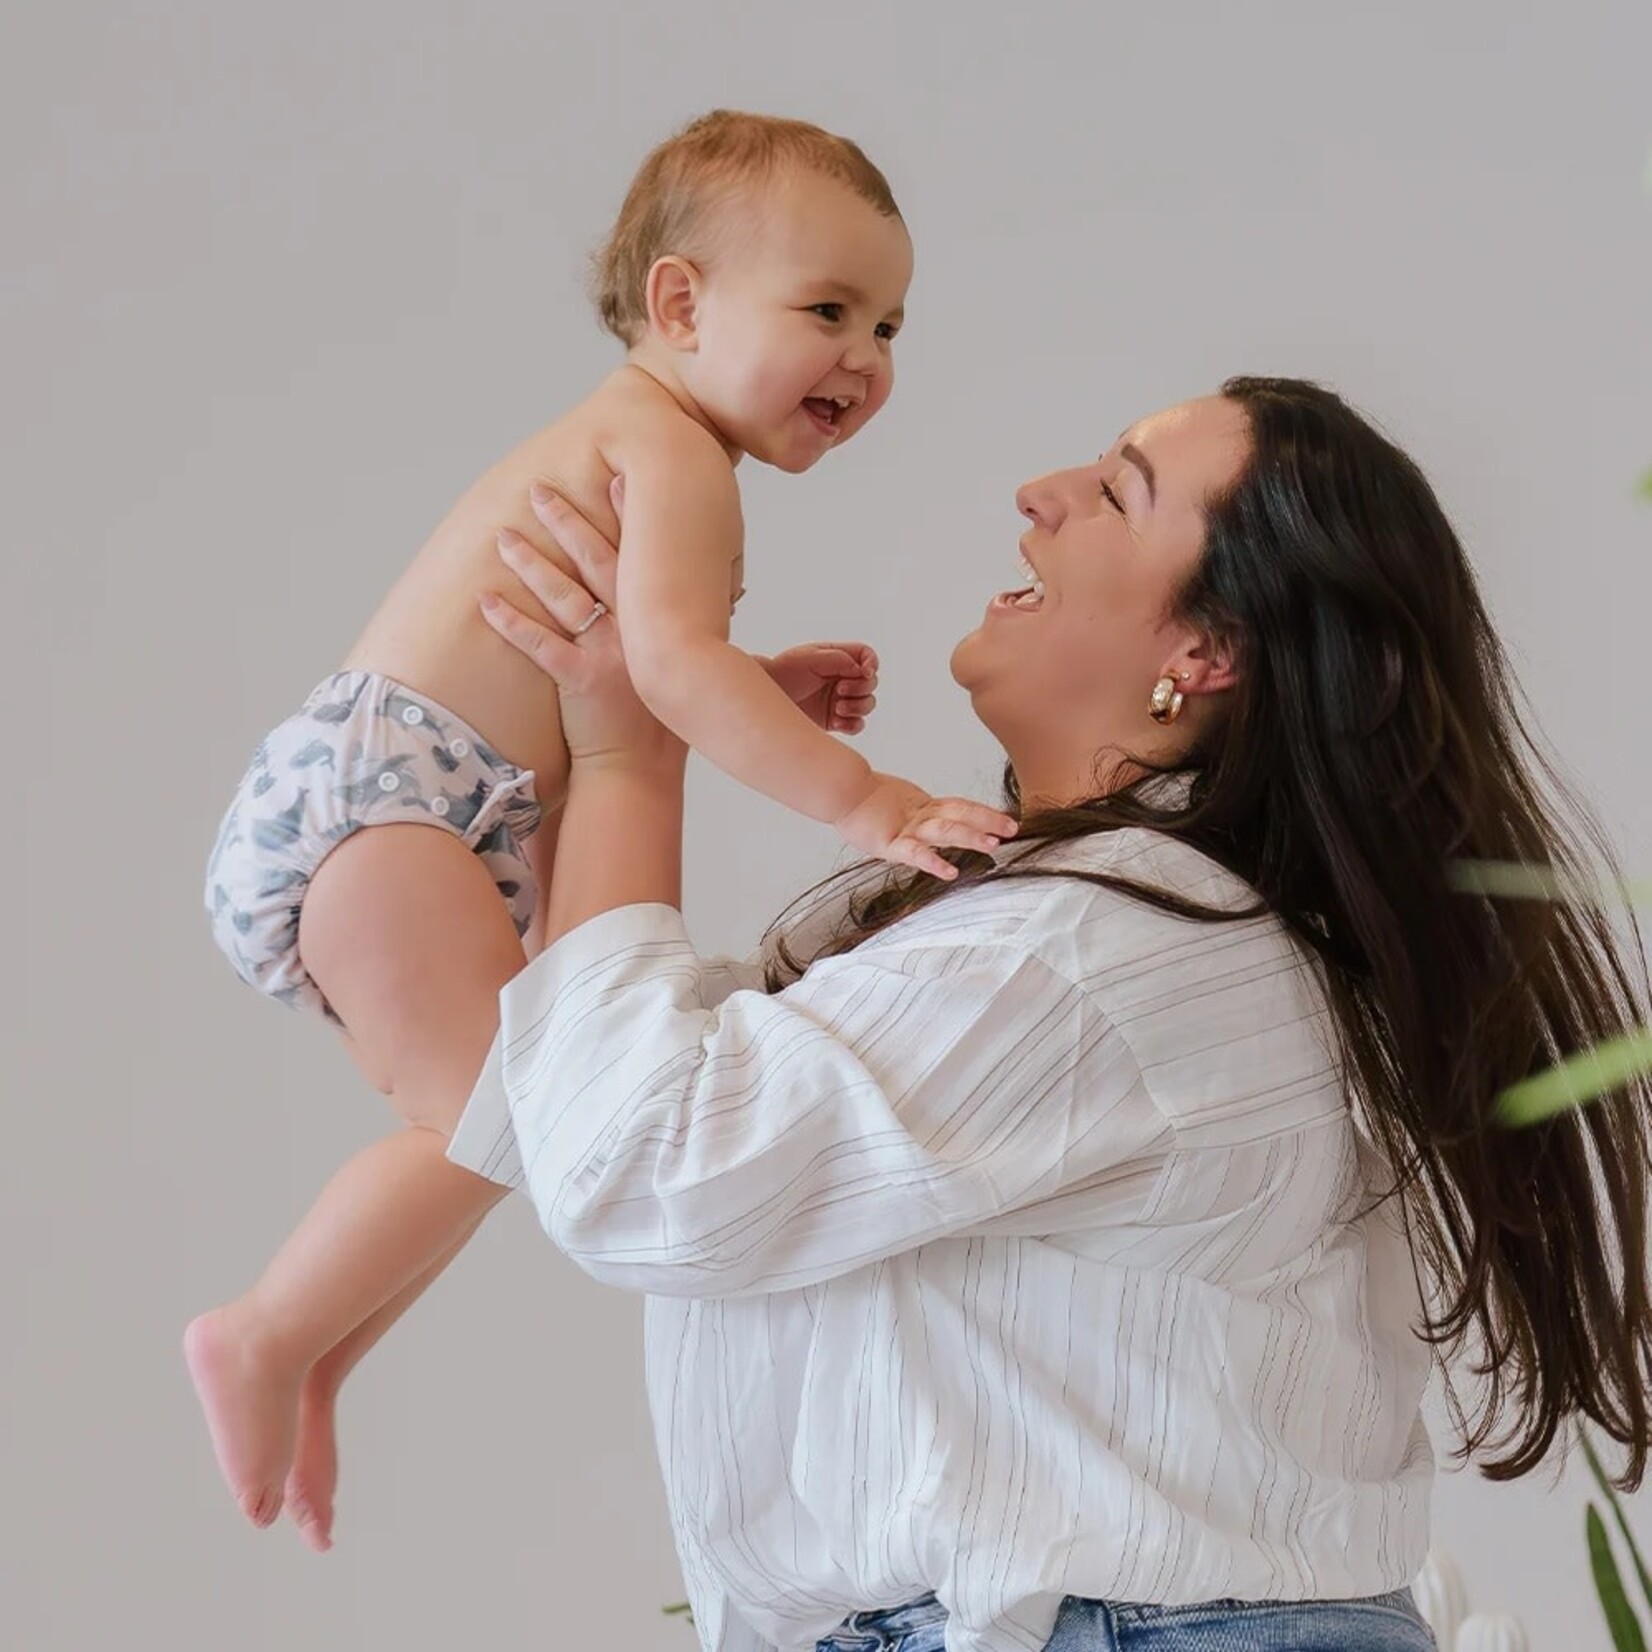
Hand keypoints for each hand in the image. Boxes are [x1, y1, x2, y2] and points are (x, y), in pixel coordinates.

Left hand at [482, 477, 683, 773]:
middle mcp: (637, 630)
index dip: (626, 515)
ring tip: (503, 535)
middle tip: (540, 490)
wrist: (644, 768)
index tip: (613, 477)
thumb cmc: (663, 716)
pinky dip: (509, 620)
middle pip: (595, 563)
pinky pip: (538, 644)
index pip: (641, 555)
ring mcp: (608, 654)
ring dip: (530, 562)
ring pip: (562, 596)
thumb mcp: (689, 660)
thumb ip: (694, 622)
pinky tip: (486, 598)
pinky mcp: (580, 680)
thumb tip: (731, 587)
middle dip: (565, 522)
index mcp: (661, 620)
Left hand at [762, 642, 878, 733]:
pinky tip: (837, 722)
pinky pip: (857, 725)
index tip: (865, 672)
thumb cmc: (783, 672)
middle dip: (861, 688)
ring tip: (837, 708)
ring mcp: (839, 700)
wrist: (765, 699)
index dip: (872, 663)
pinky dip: (852, 724)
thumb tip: (859, 668)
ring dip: (858, 707)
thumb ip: (837, 658)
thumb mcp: (809, 658)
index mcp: (838, 658)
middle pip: (871, 683)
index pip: (866, 656)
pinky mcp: (834, 720)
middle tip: (840, 690)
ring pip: (867, 705)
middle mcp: (842, 678)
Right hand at [834, 772, 1018, 880]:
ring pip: (944, 830)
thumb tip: (940, 824)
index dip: (984, 812)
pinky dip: (933, 862)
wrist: (840, 793)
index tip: (1007, 819)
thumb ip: (919, 815)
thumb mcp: (899, 807)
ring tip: (992, 845)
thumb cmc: (864, 804)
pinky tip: (950, 872)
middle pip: (960, 814)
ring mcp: (907, 829)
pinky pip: (914, 854)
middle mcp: (920, 816)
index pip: (960, 807)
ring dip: (970, 837)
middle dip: (987, 821)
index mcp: (924, 807)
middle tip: (1012, 828)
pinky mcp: (889, 844)